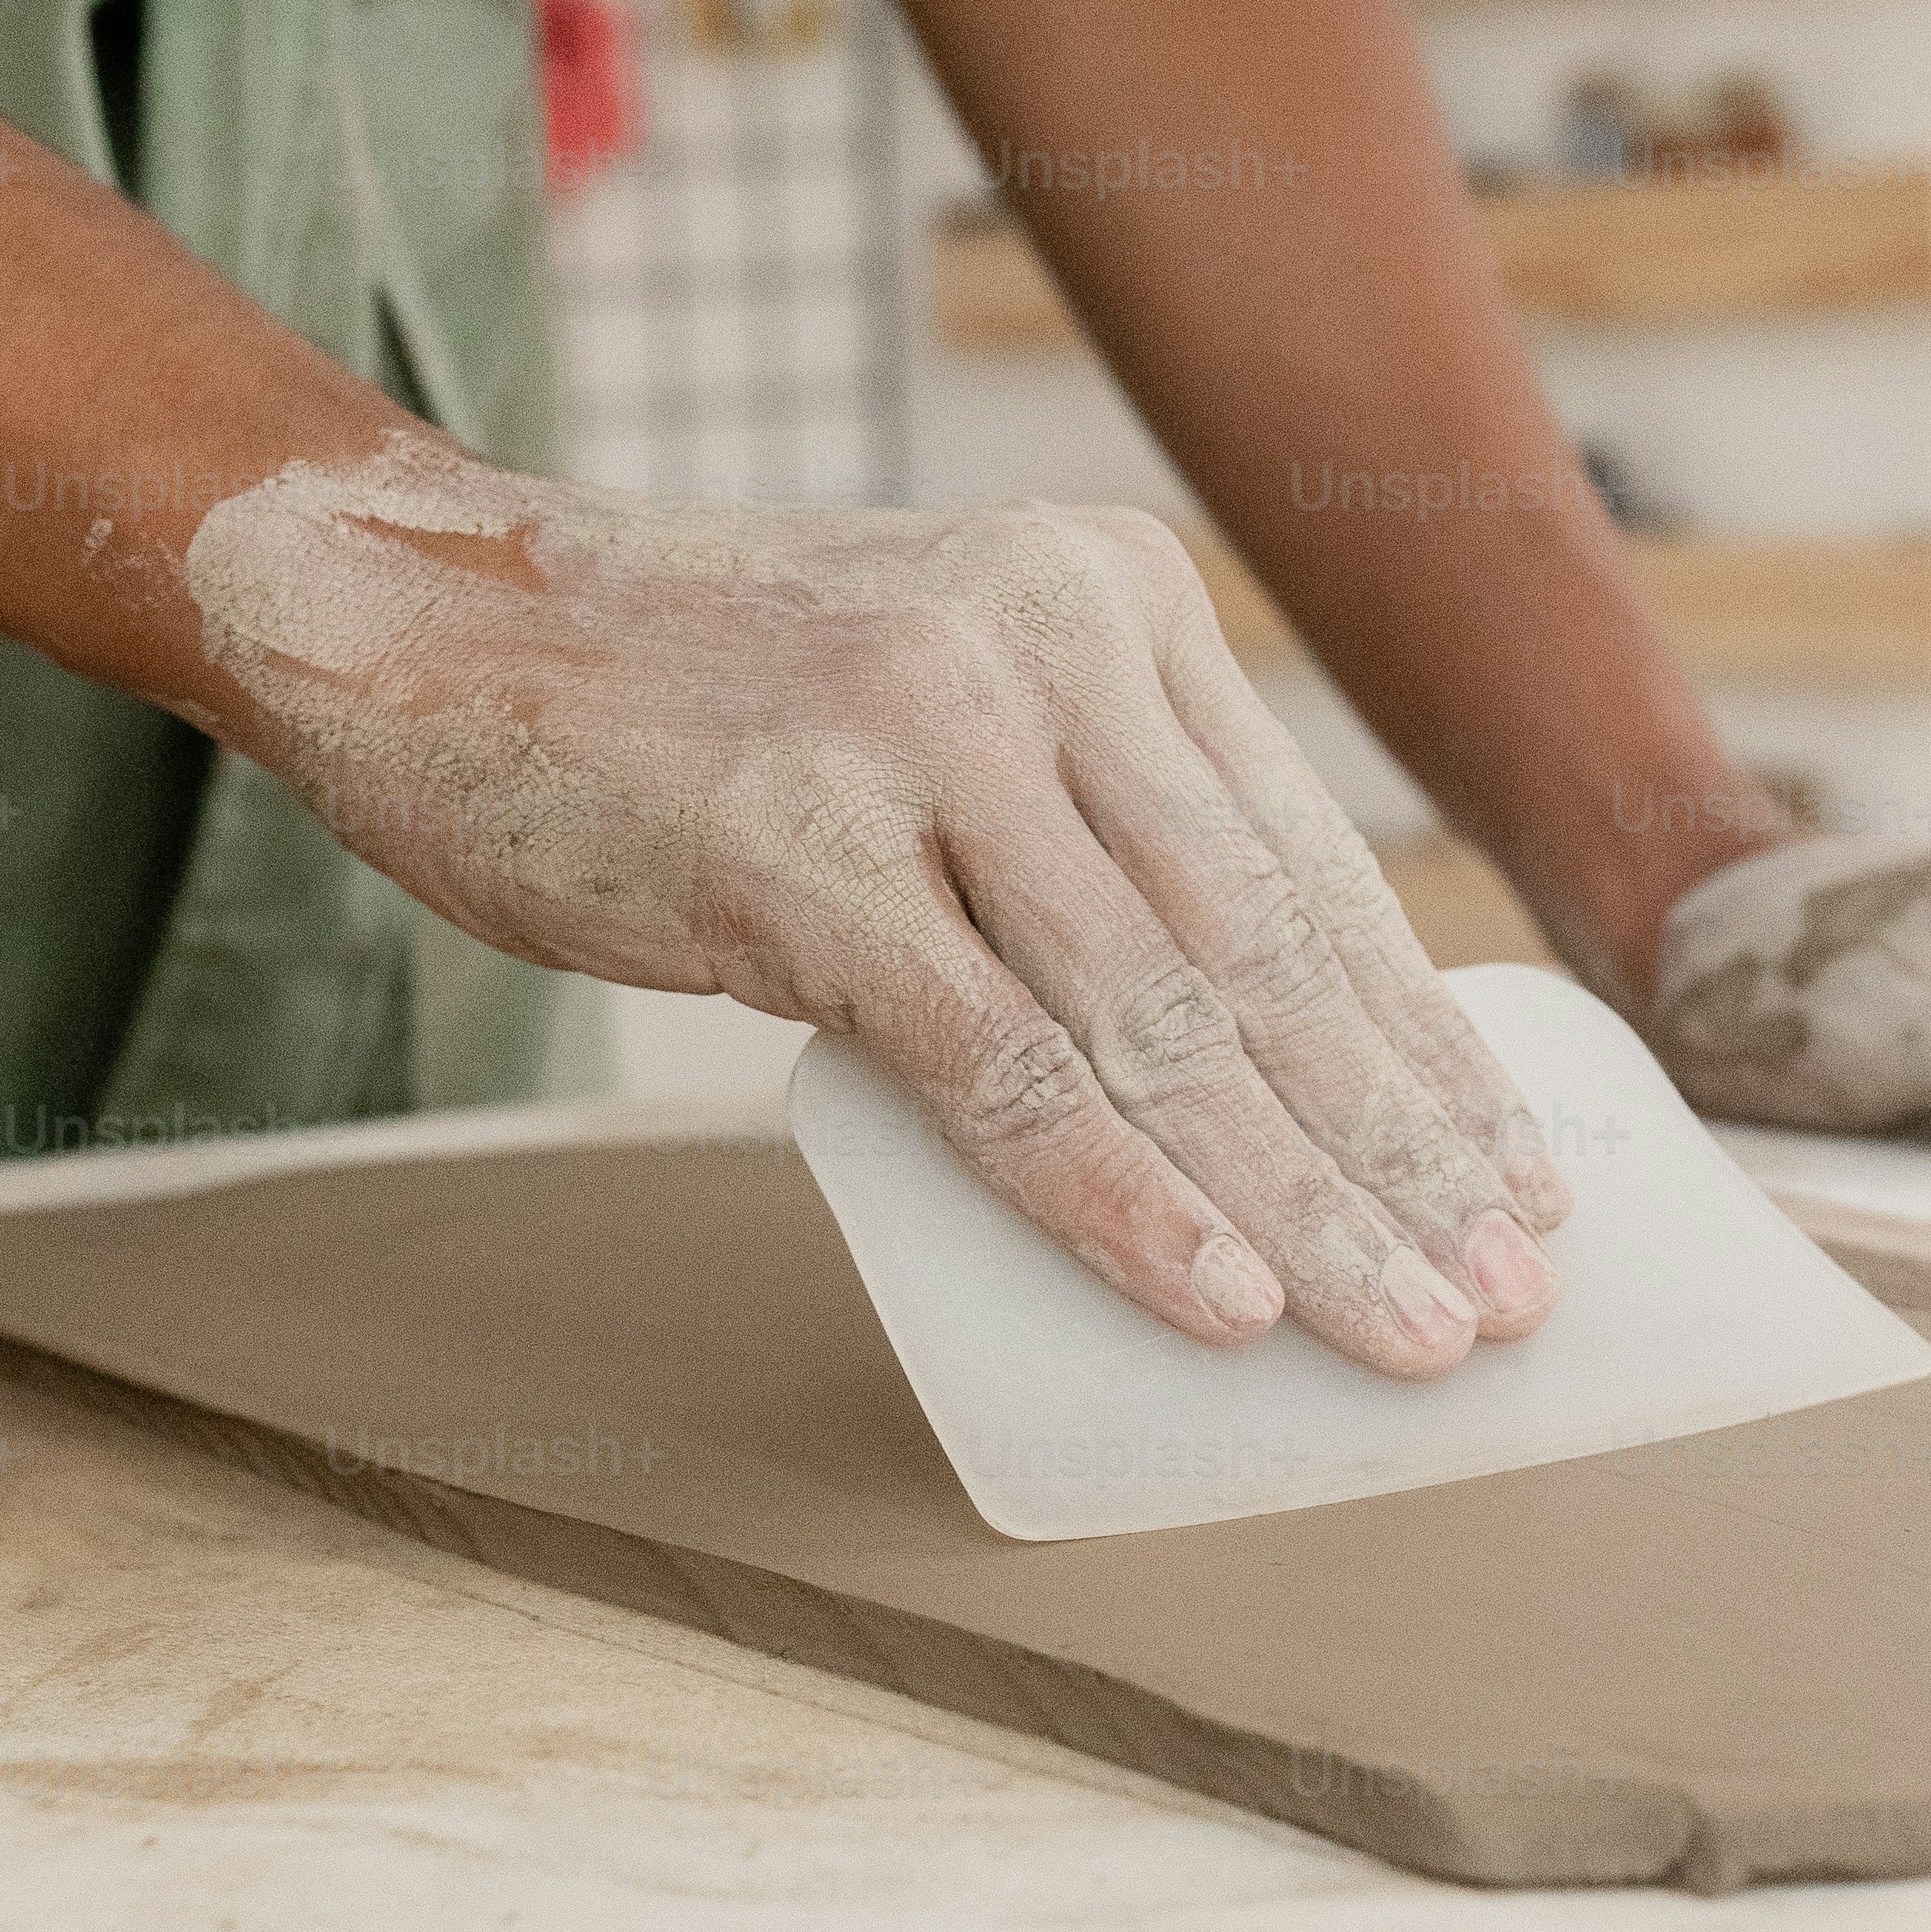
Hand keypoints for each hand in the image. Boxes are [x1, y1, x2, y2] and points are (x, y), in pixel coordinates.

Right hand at [182, 439, 1570, 1373]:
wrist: (418, 613)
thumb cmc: (677, 709)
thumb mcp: (925, 708)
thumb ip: (1076, 831)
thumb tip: (1230, 1066)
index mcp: (1107, 599)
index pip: (1307, 865)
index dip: (1420, 1047)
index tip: (1513, 1183)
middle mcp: (1044, 642)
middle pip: (1268, 953)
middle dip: (1401, 1152)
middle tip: (1508, 1296)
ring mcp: (922, 741)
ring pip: (1164, 1024)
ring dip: (1302, 1206)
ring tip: (1410, 1332)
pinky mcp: (806, 858)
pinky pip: (1005, 1069)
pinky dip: (1122, 1201)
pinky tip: (1220, 1300)